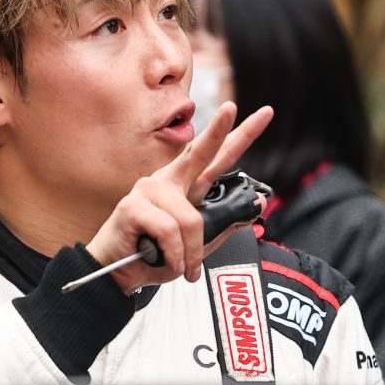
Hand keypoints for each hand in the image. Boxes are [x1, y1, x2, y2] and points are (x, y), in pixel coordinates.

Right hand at [85, 101, 272, 295]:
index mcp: (188, 185)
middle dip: (219, 129)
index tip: (264, 114)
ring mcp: (150, 189)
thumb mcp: (200, 242)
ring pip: (191, 218)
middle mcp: (170, 181)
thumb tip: (258, 201)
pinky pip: (170, 231)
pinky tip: (167, 261)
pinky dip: (174, 253)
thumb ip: (227, 220)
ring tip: (183, 266)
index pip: (217, 156)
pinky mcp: (133, 205)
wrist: (120, 275)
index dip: (239, 135)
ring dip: (191, 251)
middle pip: (201, 151)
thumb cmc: (154, 256)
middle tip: (231, 108)